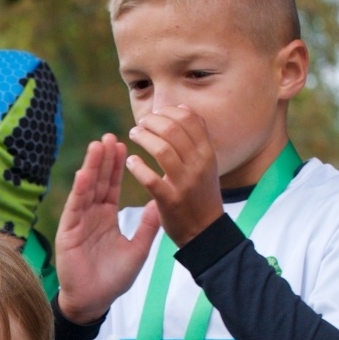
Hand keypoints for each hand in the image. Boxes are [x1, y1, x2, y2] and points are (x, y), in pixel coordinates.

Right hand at [54, 135, 162, 323]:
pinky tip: (84, 174)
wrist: (94, 301)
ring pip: (85, 189)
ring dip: (91, 168)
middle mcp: (91, 215)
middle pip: (98, 182)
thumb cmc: (114, 278)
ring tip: (97, 146)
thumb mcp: (138, 249)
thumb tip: (163, 201)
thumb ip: (148, 225)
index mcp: (106, 217)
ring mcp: (78, 222)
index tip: (122, 144)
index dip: (116, 166)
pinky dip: (79, 191)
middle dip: (104, 159)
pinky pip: (74, 208)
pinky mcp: (68, 233)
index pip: (112, 186)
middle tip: (110, 136)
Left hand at [126, 106, 222, 245]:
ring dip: (143, 137)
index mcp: (208, 153)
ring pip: (161, 149)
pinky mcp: (170, 200)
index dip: (169, 111)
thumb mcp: (206, 163)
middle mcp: (199, 164)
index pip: (189, 119)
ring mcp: (185, 182)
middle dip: (152, 121)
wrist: (205, 231)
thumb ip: (196, 137)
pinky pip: (150, 178)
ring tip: (134, 135)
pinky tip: (131, 162)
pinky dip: (137, 167)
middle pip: (173, 129)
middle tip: (140, 124)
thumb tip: (183, 108)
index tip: (156, 114)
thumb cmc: (200, 194)